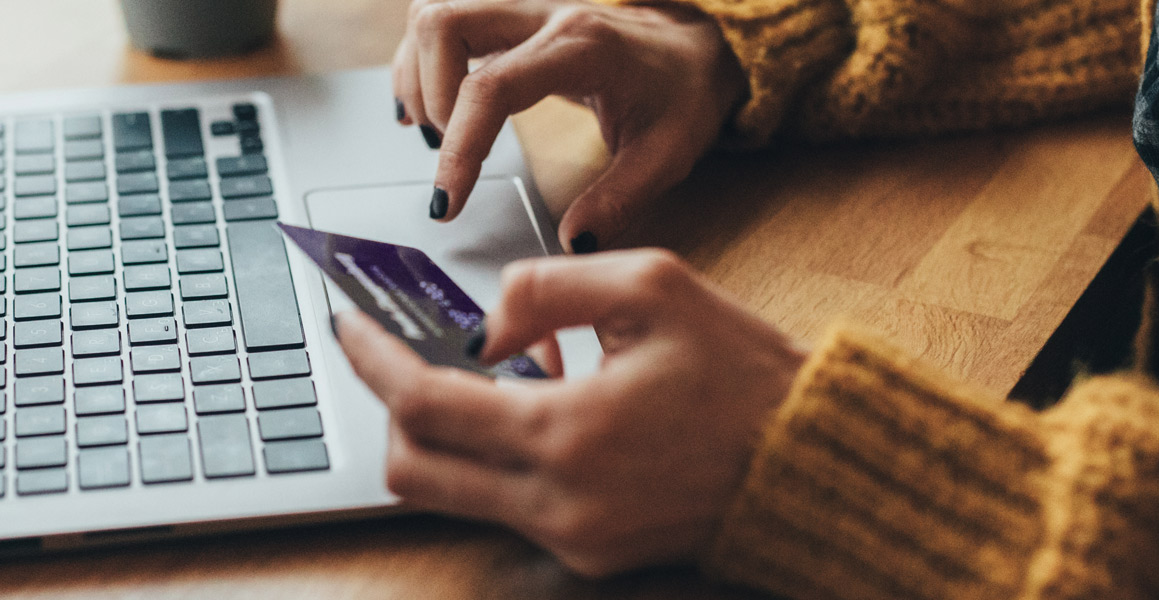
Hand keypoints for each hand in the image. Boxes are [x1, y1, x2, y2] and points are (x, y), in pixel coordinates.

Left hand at [333, 249, 805, 575]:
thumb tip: (483, 325)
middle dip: (393, 406)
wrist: (811, 462)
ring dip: (450, 432)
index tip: (347, 325)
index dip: (372, 360)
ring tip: (505, 372)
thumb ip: (545, 286)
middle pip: (413, 469)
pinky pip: (505, 505)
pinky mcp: (588, 554)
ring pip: (451, 493)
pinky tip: (548, 407)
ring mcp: (570, 539)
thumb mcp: (652, 286)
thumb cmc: (743, 372)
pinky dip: (500, 455)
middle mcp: (557, 501)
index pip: (424, 404)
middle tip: (404, 353)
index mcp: (567, 433)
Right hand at [392, 0, 743, 251]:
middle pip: (444, 23)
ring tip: (435, 130)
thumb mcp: (667, 155)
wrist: (697, 48)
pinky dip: (421, 62)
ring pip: (434, 13)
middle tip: (446, 152)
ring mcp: (524, 9)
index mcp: (581, 48)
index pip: (491, 87)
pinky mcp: (511, 18)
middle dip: (428, 96)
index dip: (460, 147)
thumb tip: (572, 241)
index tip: (448, 200)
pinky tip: (429, 106)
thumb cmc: (683, 94)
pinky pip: (443, 20)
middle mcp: (545, 15)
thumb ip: (618, 200)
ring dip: (417, 74)